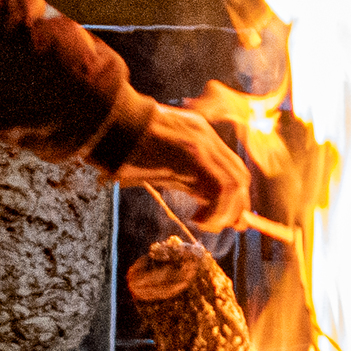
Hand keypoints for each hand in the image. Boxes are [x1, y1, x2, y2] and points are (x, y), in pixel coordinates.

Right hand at [112, 103, 249, 231]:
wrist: (110, 124)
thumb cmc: (124, 147)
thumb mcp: (160, 164)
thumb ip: (183, 178)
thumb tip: (202, 202)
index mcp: (200, 138)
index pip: (231, 169)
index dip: (235, 198)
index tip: (227, 219)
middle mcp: (206, 137)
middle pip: (239, 176)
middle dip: (235, 207)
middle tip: (219, 226)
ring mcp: (203, 142)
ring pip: (234, 183)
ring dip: (225, 211)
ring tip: (204, 224)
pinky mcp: (195, 153)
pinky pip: (221, 186)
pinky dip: (216, 209)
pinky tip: (198, 219)